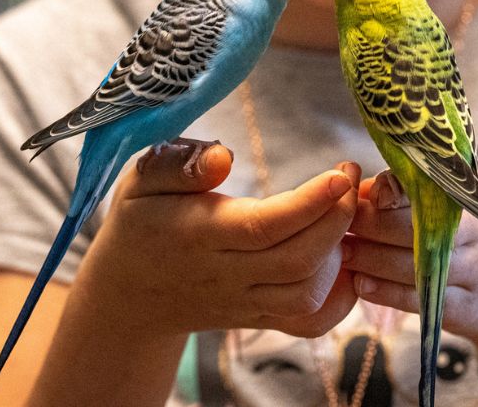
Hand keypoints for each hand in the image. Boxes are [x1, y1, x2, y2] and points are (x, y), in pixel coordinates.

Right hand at [82, 141, 361, 339]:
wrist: (126, 293)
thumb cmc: (140, 221)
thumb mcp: (142, 179)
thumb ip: (179, 164)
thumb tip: (223, 157)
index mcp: (200, 235)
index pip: (265, 226)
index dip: (310, 202)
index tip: (339, 173)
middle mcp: (226, 275)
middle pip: (297, 260)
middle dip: (338, 217)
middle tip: (351, 174)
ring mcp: (244, 303)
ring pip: (306, 294)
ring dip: (340, 252)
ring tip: (346, 206)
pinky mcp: (257, 317)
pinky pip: (306, 320)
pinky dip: (337, 297)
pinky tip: (345, 258)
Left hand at [343, 171, 477, 367]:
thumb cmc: (472, 232)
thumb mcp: (456, 200)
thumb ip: (411, 187)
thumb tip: (357, 184)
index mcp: (468, 196)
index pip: (424, 186)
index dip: (387, 190)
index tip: (358, 192)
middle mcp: (471, 233)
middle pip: (409, 227)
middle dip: (367, 225)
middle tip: (338, 224)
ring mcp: (470, 272)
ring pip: (409, 265)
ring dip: (368, 259)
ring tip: (342, 252)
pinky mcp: (463, 309)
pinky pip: (416, 300)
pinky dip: (384, 292)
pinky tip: (360, 284)